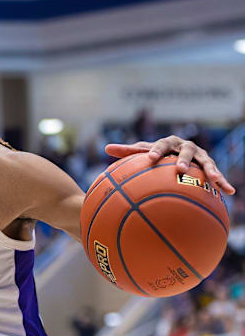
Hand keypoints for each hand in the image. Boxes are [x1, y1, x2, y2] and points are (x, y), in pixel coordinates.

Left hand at [105, 136, 235, 194]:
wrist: (177, 154)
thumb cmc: (157, 154)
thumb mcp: (144, 152)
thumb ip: (127, 152)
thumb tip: (106, 148)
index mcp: (168, 142)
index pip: (161, 144)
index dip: (156, 150)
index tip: (151, 158)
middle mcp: (186, 147)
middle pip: (186, 151)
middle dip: (184, 159)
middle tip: (181, 169)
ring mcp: (200, 156)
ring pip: (207, 162)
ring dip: (210, 171)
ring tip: (215, 180)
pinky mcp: (209, 166)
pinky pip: (217, 175)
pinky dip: (223, 183)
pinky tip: (230, 193)